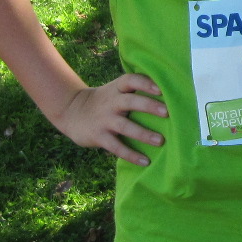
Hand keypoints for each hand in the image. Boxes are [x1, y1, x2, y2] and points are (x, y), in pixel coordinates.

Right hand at [52, 74, 166, 165]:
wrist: (72, 111)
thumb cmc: (105, 101)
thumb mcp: (116, 90)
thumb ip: (135, 91)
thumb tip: (170, 96)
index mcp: (117, 89)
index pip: (131, 80)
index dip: (145, 83)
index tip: (161, 88)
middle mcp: (111, 102)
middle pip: (130, 102)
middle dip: (149, 106)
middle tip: (167, 112)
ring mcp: (104, 120)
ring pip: (125, 126)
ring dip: (143, 134)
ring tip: (161, 141)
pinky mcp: (99, 136)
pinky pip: (116, 147)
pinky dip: (131, 155)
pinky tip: (145, 161)